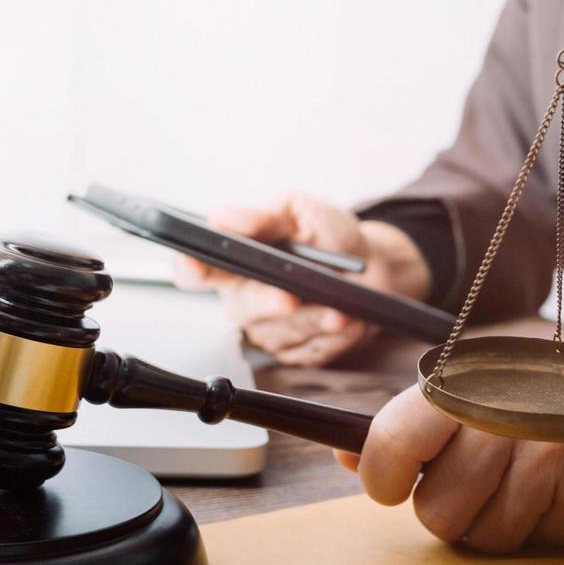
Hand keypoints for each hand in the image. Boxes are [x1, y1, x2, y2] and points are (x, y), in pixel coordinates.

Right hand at [171, 194, 431, 367]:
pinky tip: (349, 319)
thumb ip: (262, 216)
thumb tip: (222, 216)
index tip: (197, 263)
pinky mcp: (295, 352)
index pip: (193, 271)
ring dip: (316, 318)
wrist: (374, 266)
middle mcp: (243, 297)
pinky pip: (309, 351)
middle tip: (289, 297)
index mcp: (233, 261)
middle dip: (269, 301)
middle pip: (243, 308)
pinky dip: (335, 335)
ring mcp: (267, 329)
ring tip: (342, 306)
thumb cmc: (329, 235)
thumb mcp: (297, 212)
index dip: (189, 268)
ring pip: (283, 331)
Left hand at [335, 349, 563, 551]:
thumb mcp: (477, 391)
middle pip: (437, 511)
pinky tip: (559, 491)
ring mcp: (550, 451)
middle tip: (478, 484)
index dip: (381, 478)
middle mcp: (505, 413)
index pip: (395, 439)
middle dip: (452, 511)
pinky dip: (540, 527)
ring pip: (483, 536)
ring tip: (522, 485)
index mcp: (467, 381)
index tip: (390, 487)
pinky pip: (534, 540)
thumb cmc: (545, 399)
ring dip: (495, 523)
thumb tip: (342, 456)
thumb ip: (409, 424)